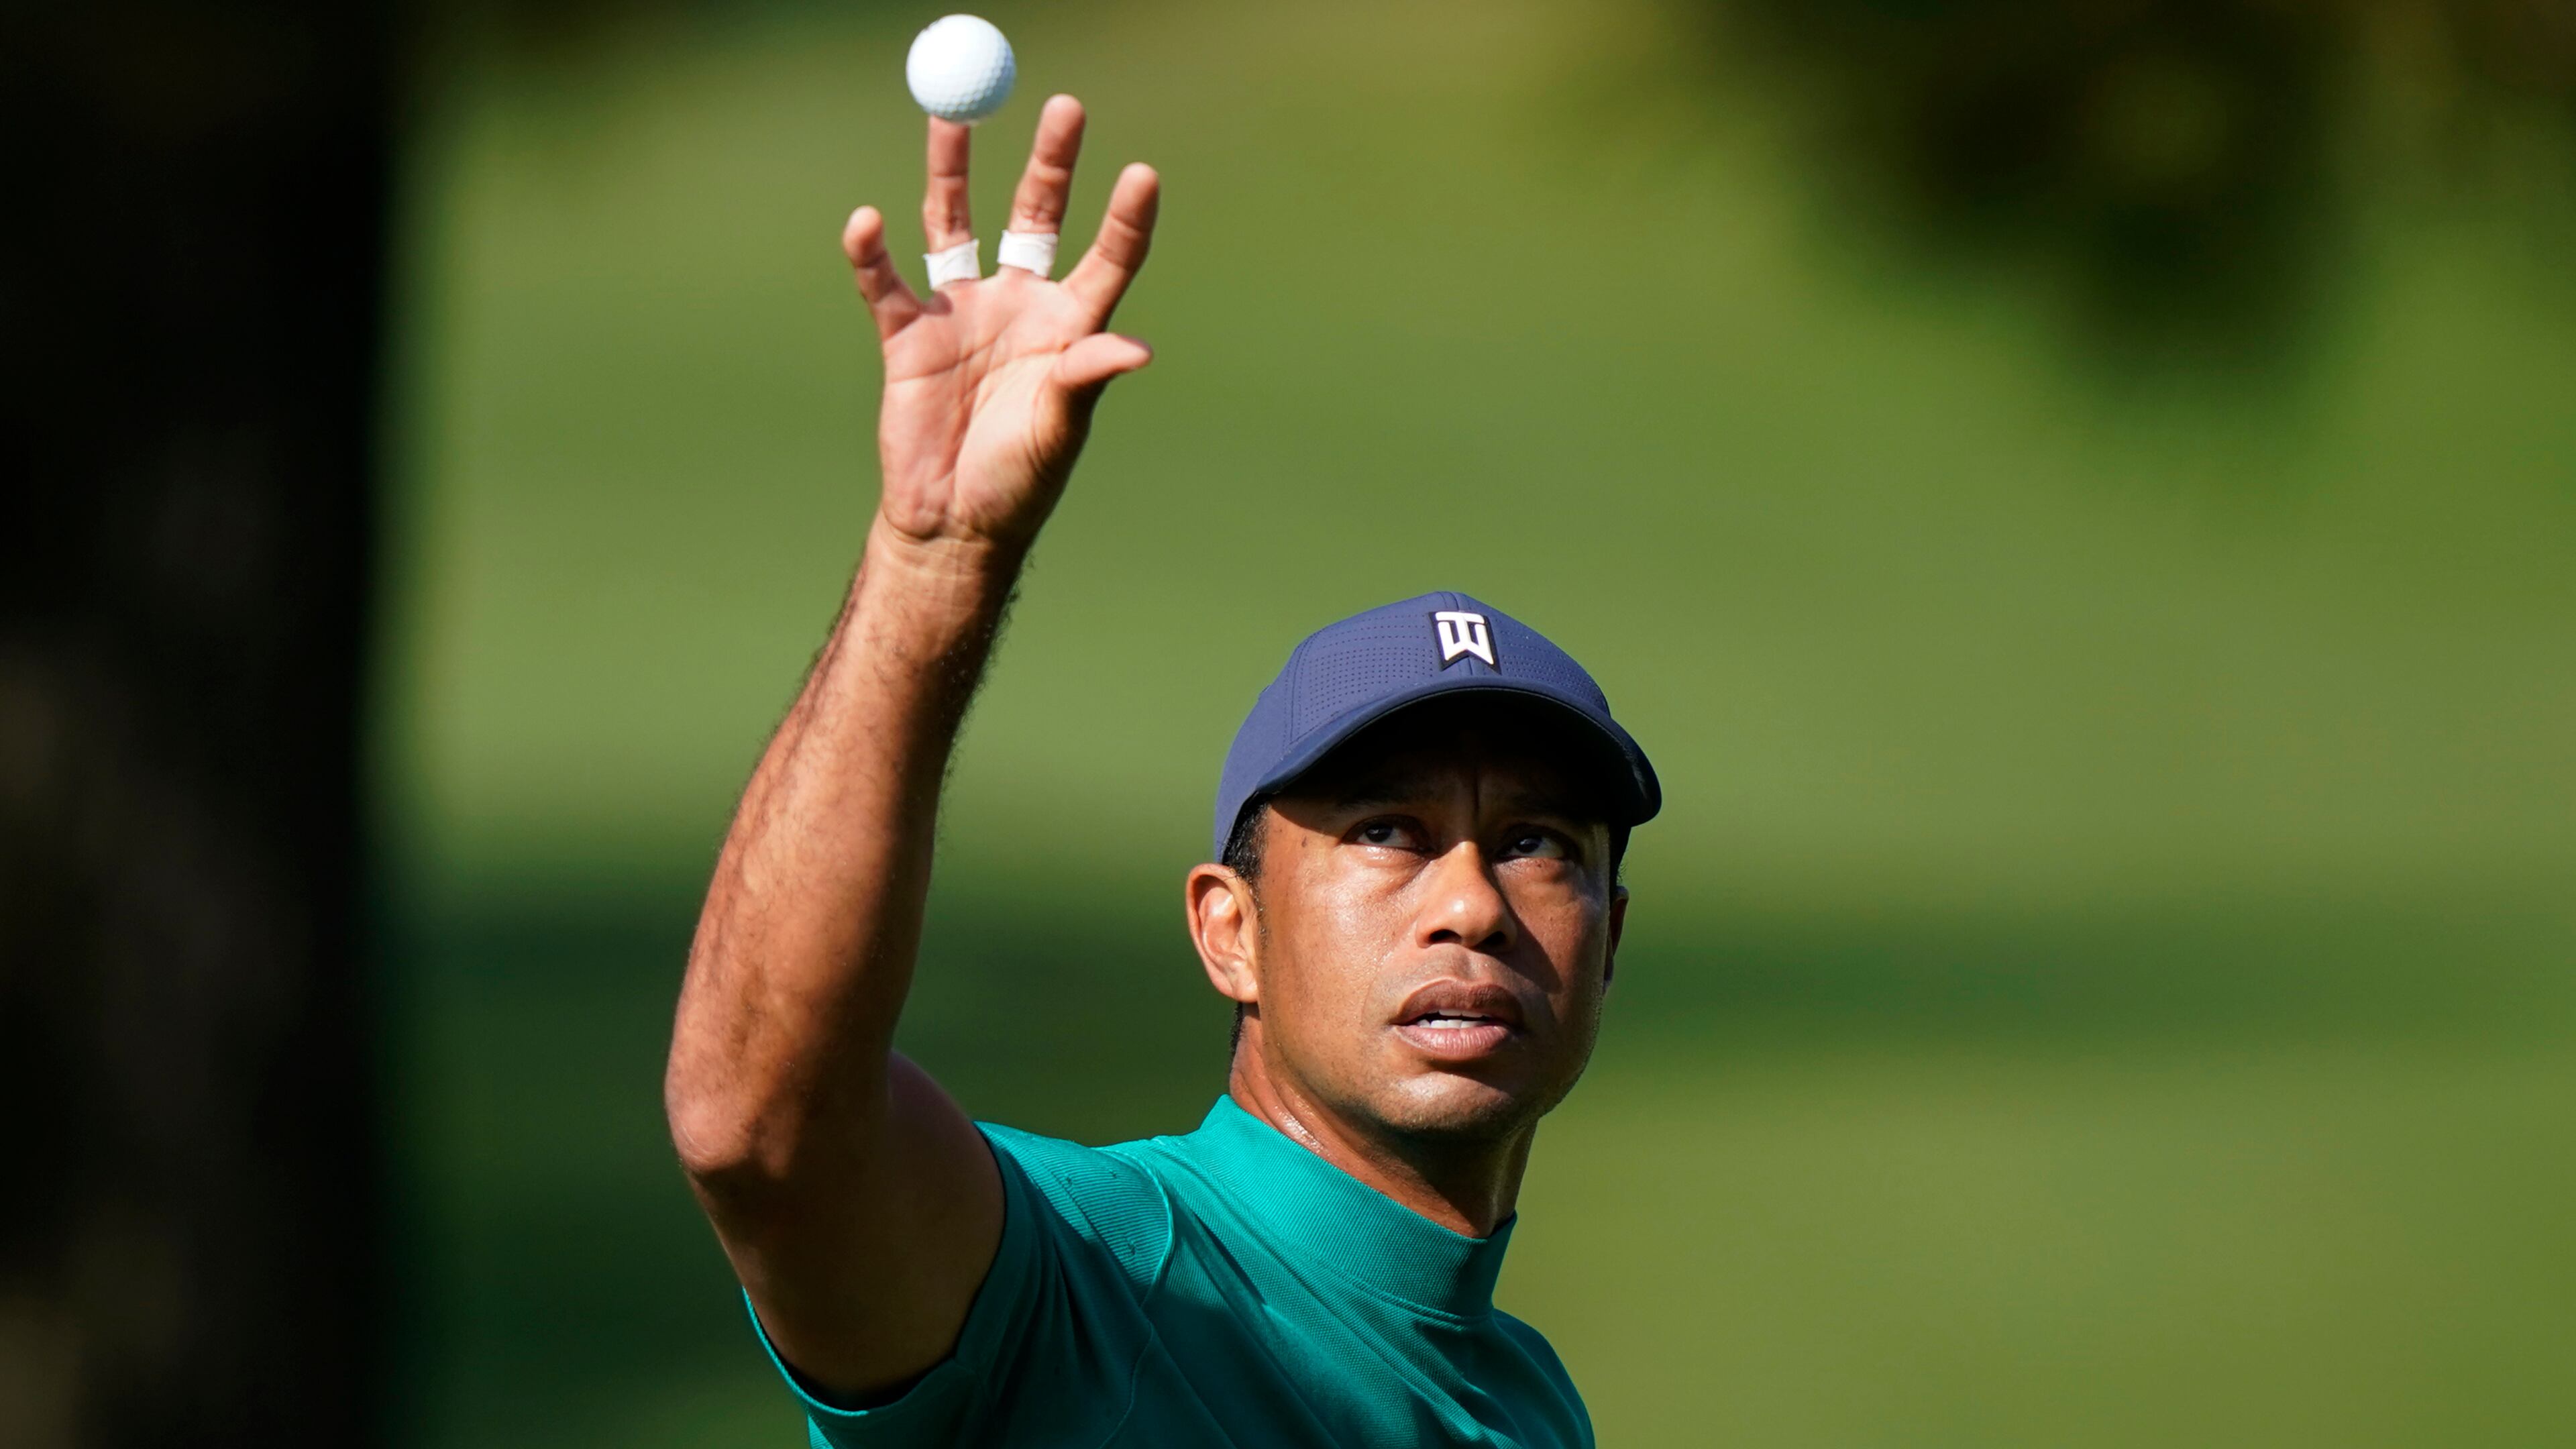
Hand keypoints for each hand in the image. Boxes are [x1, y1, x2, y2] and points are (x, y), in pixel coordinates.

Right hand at [844, 96, 1159, 554]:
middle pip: (1037, 215)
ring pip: (955, 224)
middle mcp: (1019, 307)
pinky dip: (870, 252)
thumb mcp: (1059, 428)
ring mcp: (961, 313)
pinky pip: (885, 280)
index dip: (1125, 219)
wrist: (952, 521)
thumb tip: (1135, 349)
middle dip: (1051, 164)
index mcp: (1068, 328)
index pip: (1107, 258)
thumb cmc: (1019, 481)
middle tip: (1067, 107)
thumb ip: (1086, 378)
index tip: (1143, 173)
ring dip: (952, 172)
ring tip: (953, 116)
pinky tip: (866, 222)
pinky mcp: (907, 334)